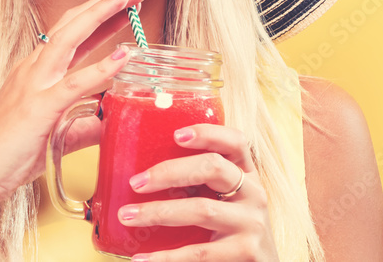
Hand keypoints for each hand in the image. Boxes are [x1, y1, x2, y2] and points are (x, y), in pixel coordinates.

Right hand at [0, 0, 150, 208]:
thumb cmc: (9, 156)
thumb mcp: (54, 134)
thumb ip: (82, 125)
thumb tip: (108, 122)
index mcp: (35, 71)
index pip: (71, 32)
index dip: (99, 13)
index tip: (126, 0)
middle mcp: (33, 69)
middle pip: (72, 23)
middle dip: (106, 1)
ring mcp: (34, 85)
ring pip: (69, 38)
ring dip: (102, 14)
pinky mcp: (38, 108)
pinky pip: (75, 83)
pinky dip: (101, 67)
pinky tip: (125, 55)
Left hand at [119, 124, 279, 261]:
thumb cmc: (234, 231)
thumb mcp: (227, 201)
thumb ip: (201, 185)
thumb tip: (146, 177)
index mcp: (247, 174)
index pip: (235, 142)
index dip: (207, 133)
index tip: (176, 135)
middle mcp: (253, 193)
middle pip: (213, 168)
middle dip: (170, 172)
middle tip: (136, 182)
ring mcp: (251, 223)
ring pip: (201, 209)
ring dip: (159, 212)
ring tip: (128, 216)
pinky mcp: (246, 252)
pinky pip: (199, 252)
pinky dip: (166, 256)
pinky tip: (143, 258)